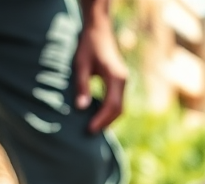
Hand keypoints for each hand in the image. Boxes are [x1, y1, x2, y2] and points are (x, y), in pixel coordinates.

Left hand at [73, 8, 127, 132]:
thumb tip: (81, 108)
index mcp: (116, 77)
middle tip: (90, 132)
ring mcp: (123, 81)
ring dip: (108, 118)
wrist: (98, 30)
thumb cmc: (88, 45)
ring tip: (93, 127)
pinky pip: (117, 101)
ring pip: (120, 106)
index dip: (101, 119)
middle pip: (119, 109)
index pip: (112, 105)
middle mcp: (123, 81)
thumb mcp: (81, 65)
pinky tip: (97, 116)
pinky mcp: (119, 81)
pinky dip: (109, 111)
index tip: (90, 129)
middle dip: (105, 122)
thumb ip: (82, 86)